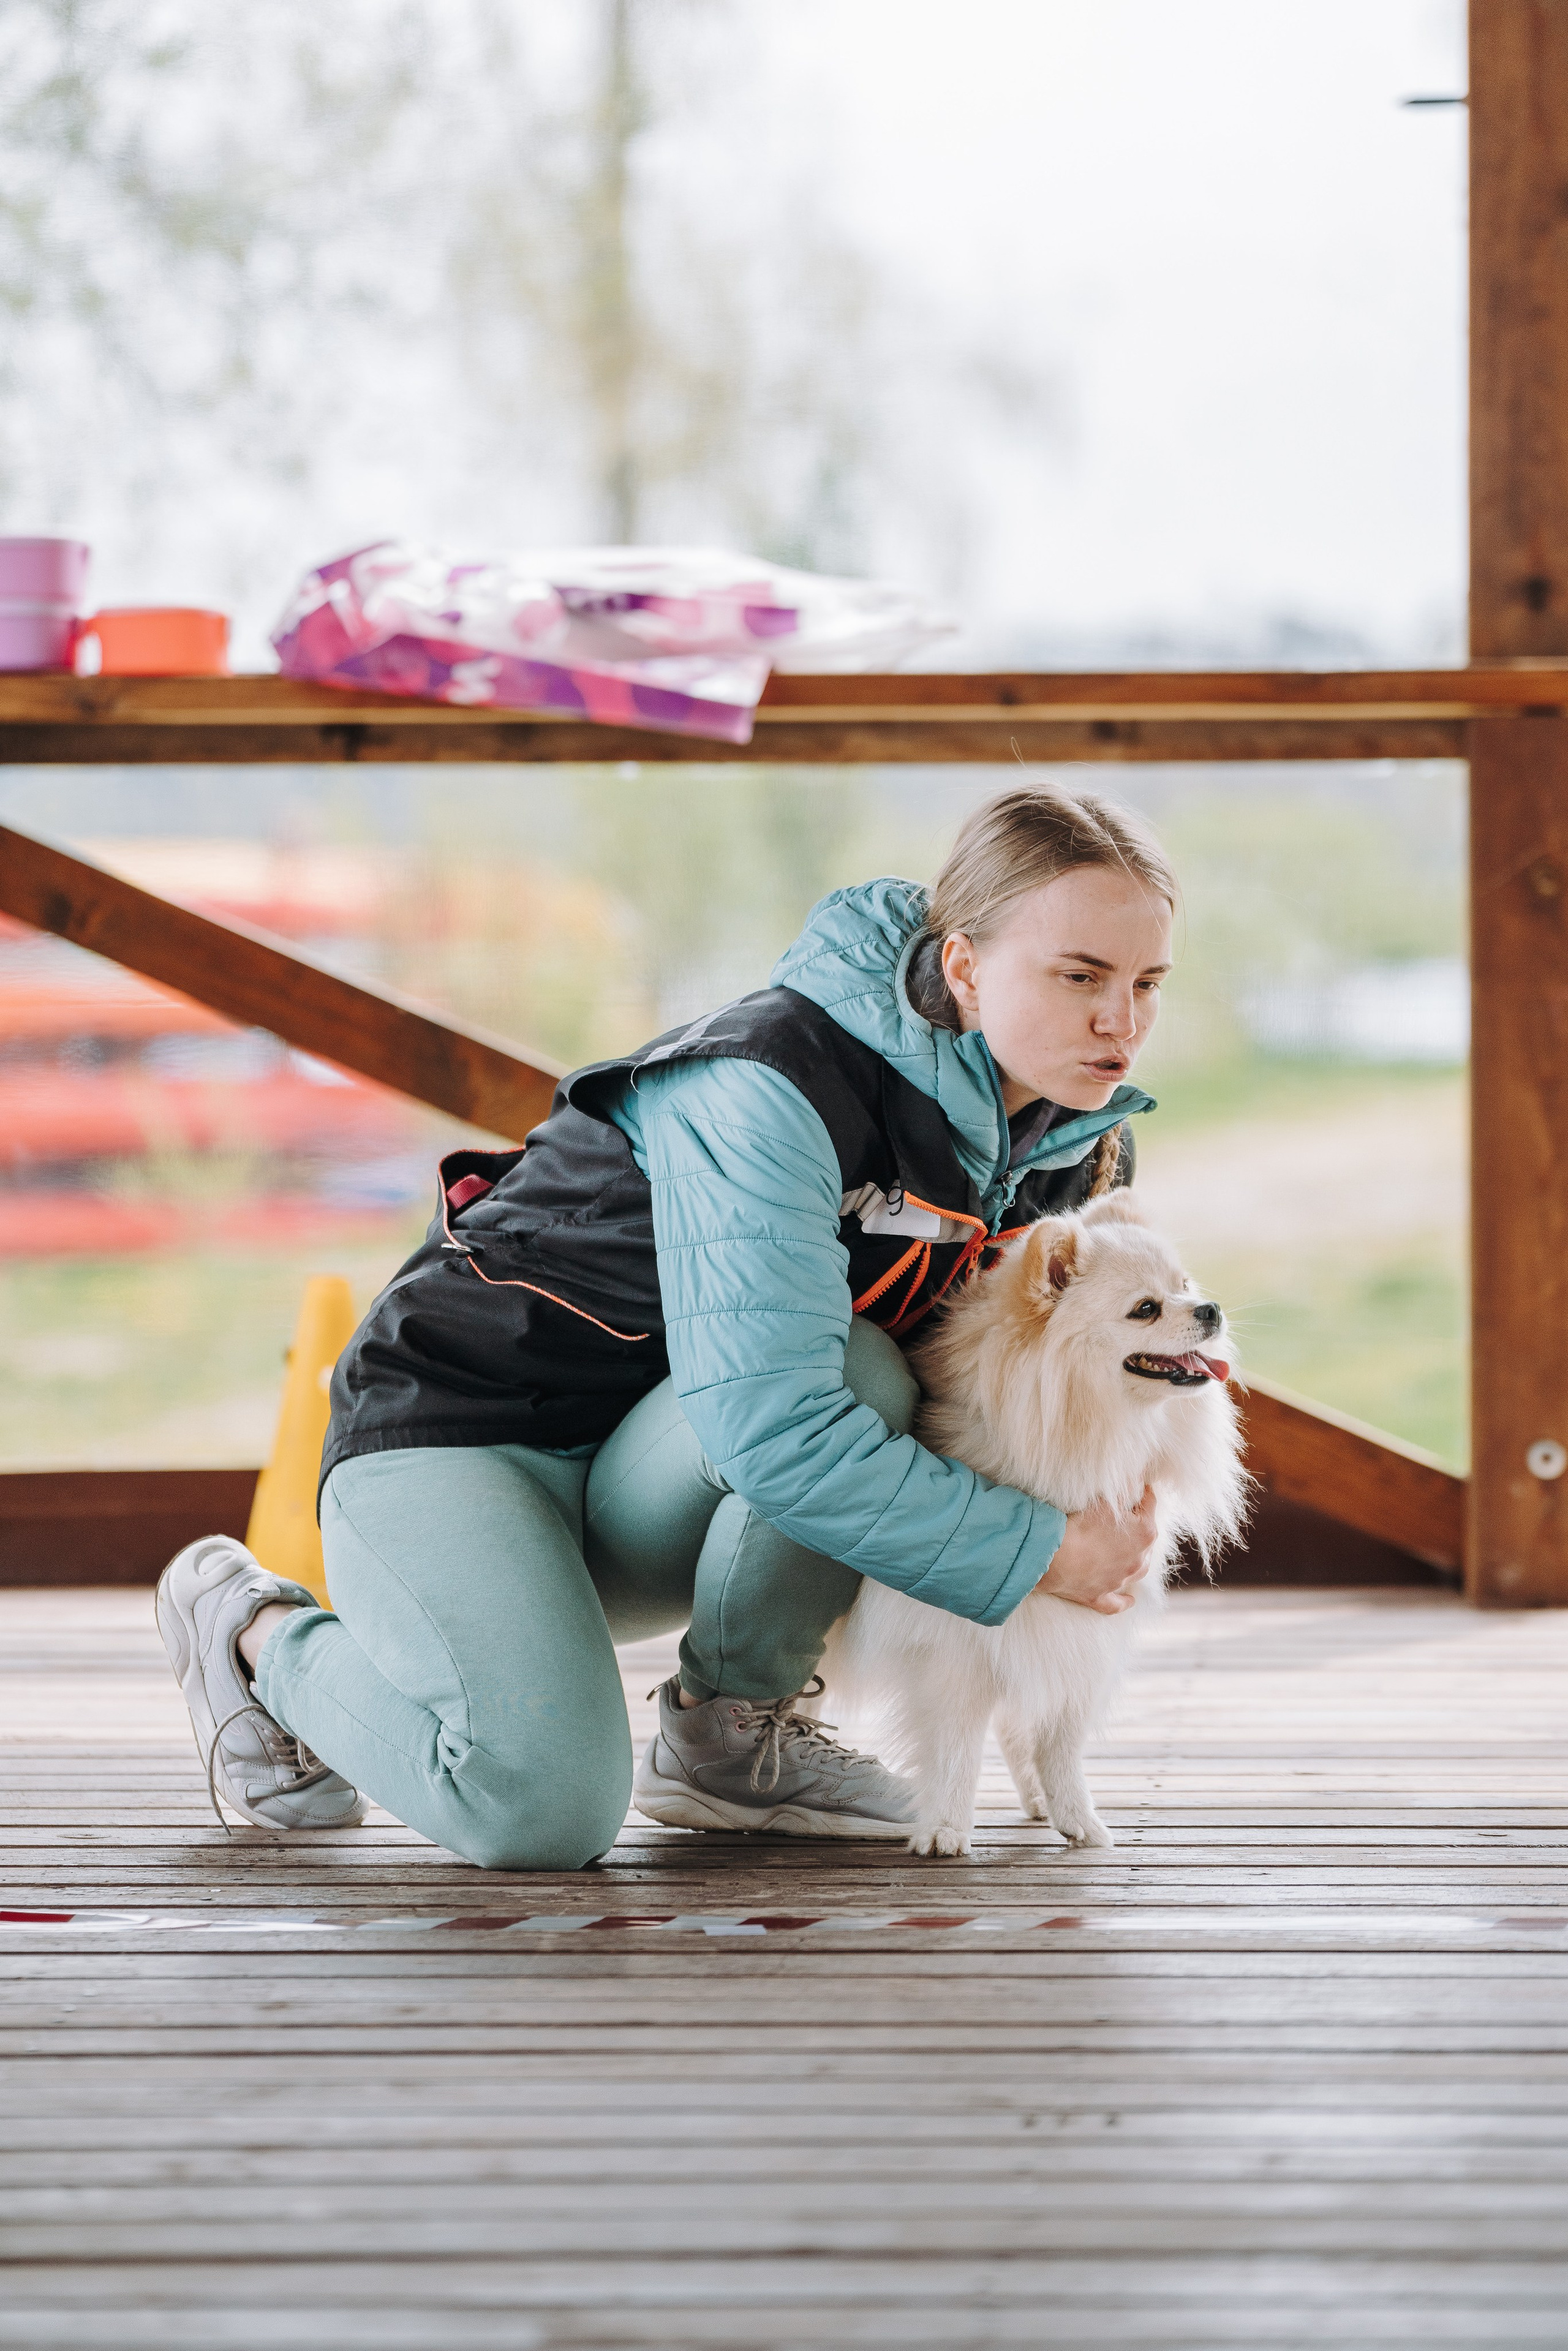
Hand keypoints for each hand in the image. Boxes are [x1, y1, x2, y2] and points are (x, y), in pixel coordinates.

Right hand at [1039, 1486, 1157, 1613]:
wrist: (1052, 1556)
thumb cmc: (1079, 1525)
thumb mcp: (1105, 1499)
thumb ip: (1126, 1487)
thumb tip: (1138, 1477)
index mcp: (1145, 1533)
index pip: (1149, 1504)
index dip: (1141, 1492)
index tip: (1134, 1485)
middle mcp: (1139, 1560)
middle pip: (1146, 1537)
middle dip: (1137, 1525)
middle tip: (1123, 1513)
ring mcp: (1121, 1580)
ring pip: (1138, 1570)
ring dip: (1135, 1558)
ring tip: (1127, 1549)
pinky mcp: (1101, 1596)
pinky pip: (1118, 1603)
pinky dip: (1125, 1600)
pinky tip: (1131, 1600)